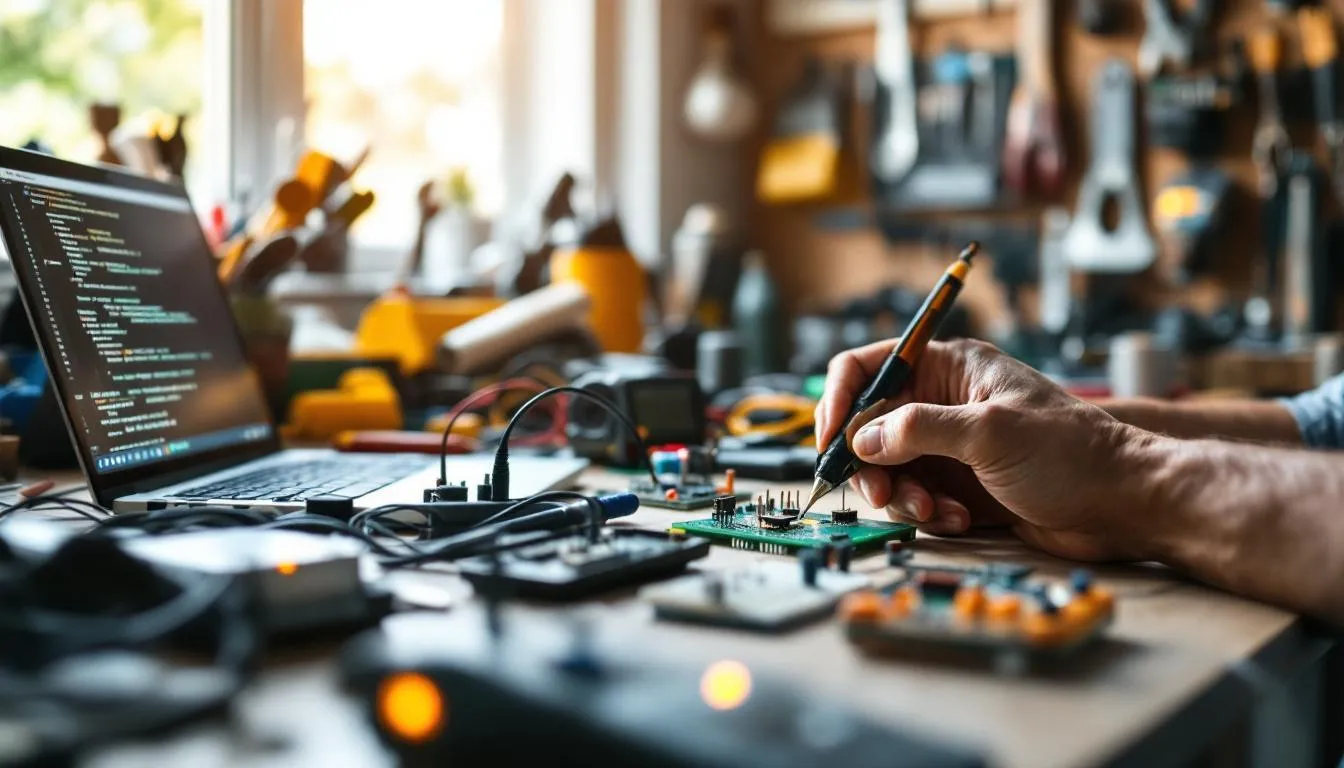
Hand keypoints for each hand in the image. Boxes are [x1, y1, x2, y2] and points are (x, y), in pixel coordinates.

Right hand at [815, 339, 1161, 561]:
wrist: (1124, 503)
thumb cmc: (1070, 454)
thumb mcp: (989, 431)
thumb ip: (918, 430)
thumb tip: (862, 439)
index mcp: (950, 367)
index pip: (868, 366)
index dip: (839, 399)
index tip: (830, 442)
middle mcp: (943, 401)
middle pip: (869, 425)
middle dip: (870, 463)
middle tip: (882, 492)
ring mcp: (950, 445)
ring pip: (889, 468)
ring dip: (902, 494)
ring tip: (935, 511)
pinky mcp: (960, 483)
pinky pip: (917, 497)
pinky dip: (929, 512)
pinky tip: (963, 518)